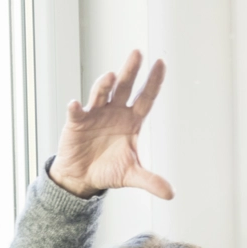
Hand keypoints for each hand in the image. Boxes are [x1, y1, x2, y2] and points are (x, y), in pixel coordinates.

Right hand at [48, 50, 173, 199]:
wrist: (82, 177)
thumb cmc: (109, 170)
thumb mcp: (132, 175)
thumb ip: (150, 181)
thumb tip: (171, 193)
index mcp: (132, 120)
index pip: (146, 97)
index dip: (153, 82)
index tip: (161, 63)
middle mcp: (115, 112)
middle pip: (125, 87)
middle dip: (131, 71)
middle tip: (138, 53)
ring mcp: (95, 114)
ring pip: (101, 94)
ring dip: (104, 85)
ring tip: (110, 76)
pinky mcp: (76, 122)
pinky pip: (76, 112)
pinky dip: (75, 108)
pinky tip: (75, 105)